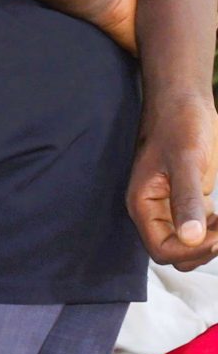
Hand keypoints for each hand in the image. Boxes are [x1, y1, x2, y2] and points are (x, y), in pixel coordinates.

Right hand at [131, 88, 217, 267]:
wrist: (184, 100)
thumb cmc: (180, 124)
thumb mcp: (186, 161)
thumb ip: (187, 200)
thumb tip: (191, 239)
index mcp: (143, 204)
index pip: (161, 249)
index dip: (190, 250)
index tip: (216, 235)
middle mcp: (154, 210)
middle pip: (175, 253)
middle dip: (202, 250)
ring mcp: (171, 206)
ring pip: (190, 245)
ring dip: (211, 243)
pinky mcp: (188, 199)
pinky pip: (201, 229)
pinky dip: (217, 231)